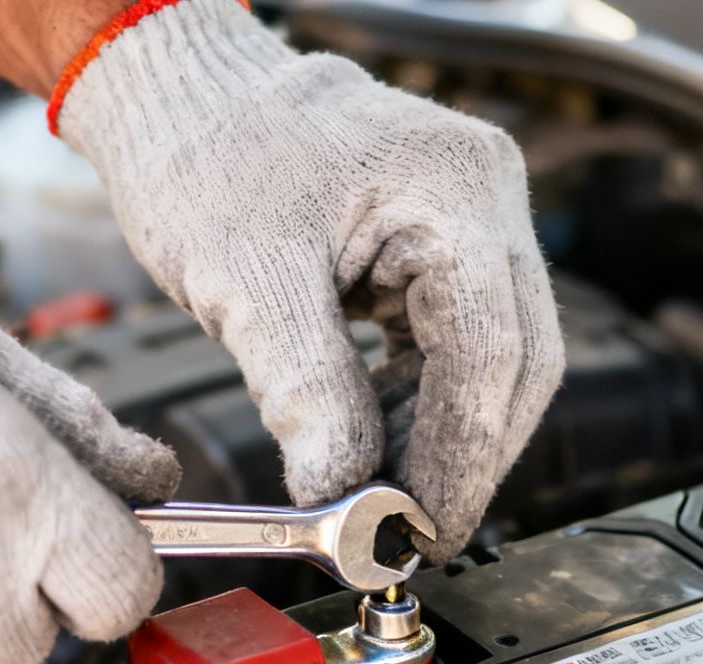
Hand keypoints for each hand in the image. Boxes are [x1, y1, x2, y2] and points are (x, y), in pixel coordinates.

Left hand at [51, 0, 564, 561]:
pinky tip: (375, 438)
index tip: (420, 533)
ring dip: (444, 436)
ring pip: (498, 359)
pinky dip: (424, 401)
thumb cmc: (205, 150)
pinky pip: (460, 341)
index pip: (491, 353)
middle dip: (465, 457)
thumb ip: (306, 392)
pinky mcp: (446, 243)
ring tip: (376, 492)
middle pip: (519, 362)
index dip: (462, 459)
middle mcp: (486, 197)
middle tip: (403, 530)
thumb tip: (342, 493)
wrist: (184, 90)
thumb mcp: (246, 282)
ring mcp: (474, 217)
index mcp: (455, 189)